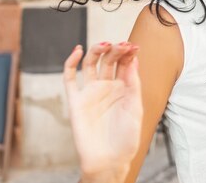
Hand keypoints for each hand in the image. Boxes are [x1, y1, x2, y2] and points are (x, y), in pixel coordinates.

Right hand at [63, 42, 142, 181]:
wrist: (109, 161)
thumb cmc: (126, 139)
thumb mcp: (136, 109)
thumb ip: (133, 84)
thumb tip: (134, 59)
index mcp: (123, 88)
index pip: (124, 63)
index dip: (128, 53)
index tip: (134, 46)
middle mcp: (107, 87)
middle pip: (108, 61)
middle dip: (115, 50)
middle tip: (121, 45)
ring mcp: (90, 93)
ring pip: (90, 65)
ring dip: (96, 51)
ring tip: (105, 45)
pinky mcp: (76, 101)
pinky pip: (69, 79)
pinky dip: (70, 63)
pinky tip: (77, 51)